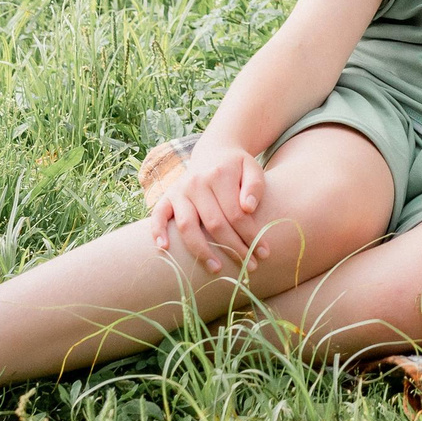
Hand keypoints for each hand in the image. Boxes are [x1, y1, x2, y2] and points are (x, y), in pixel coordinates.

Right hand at [149, 136, 268, 272]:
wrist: (214, 151)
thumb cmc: (236, 166)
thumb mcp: (252, 168)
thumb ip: (255, 187)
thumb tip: (248, 207)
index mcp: (219, 175)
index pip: (236, 213)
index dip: (250, 235)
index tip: (264, 252)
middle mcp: (196, 183)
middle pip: (214, 224)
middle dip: (233, 248)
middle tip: (249, 266)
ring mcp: (179, 190)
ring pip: (187, 226)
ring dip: (201, 251)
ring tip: (216, 269)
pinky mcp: (167, 197)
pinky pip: (158, 215)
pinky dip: (158, 231)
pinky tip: (164, 249)